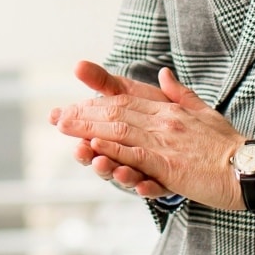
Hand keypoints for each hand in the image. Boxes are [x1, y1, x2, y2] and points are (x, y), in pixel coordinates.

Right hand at [52, 61, 172, 197]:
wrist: (199, 138)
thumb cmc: (158, 113)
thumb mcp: (131, 93)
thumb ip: (105, 83)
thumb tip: (78, 65)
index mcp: (114, 134)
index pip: (90, 127)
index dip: (74, 123)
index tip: (54, 118)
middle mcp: (126, 155)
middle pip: (102, 155)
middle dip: (89, 153)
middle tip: (79, 149)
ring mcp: (145, 170)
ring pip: (125, 174)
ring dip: (113, 171)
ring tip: (103, 165)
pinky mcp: (167, 182)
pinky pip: (155, 188)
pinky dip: (147, 189)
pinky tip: (141, 187)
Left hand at [53, 67, 248, 210]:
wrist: (251, 168)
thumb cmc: (229, 145)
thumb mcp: (205, 112)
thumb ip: (181, 93)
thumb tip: (164, 74)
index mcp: (170, 111)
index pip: (126, 102)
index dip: (97, 102)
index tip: (75, 104)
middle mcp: (164, 123)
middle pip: (117, 114)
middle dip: (85, 114)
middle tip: (58, 116)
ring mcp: (166, 143)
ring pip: (120, 133)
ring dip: (90, 130)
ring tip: (66, 128)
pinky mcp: (169, 166)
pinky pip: (136, 156)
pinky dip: (113, 151)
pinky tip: (94, 148)